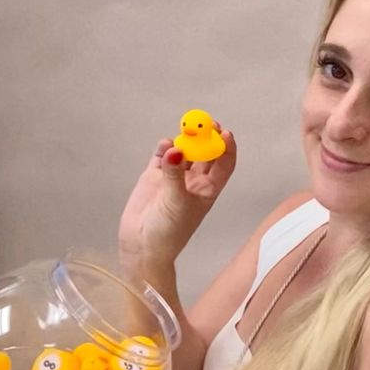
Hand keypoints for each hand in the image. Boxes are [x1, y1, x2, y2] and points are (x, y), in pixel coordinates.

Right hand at [119, 123, 236, 264]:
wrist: (142, 246)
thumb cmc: (168, 233)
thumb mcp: (176, 203)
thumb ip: (175, 175)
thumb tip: (175, 149)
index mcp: (208, 190)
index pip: (224, 164)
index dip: (227, 148)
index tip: (224, 133)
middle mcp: (193, 181)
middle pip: (206, 152)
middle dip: (207, 136)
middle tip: (204, 123)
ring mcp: (174, 177)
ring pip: (184, 150)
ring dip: (185, 139)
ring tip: (183, 135)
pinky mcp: (154, 176)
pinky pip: (162, 154)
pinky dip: (164, 146)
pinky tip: (165, 145)